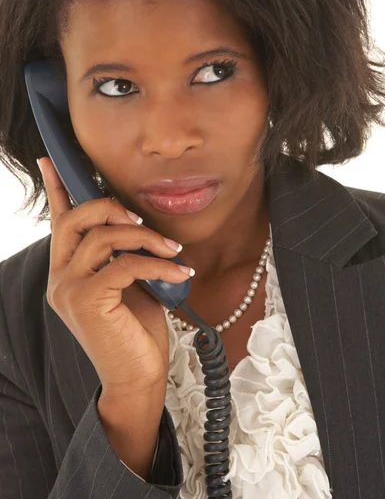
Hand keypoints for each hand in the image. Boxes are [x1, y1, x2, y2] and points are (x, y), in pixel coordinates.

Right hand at [37, 157, 193, 398]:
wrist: (137, 377)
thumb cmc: (135, 330)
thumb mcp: (128, 283)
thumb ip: (121, 254)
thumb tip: (135, 224)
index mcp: (66, 270)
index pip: (58, 221)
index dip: (57, 188)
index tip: (51, 161)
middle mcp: (59, 276)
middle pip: (76, 218)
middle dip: (113, 209)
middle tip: (144, 222)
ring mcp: (67, 288)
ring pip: (103, 236)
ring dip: (146, 238)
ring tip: (174, 250)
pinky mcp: (85, 300)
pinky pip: (125, 263)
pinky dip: (157, 265)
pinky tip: (179, 273)